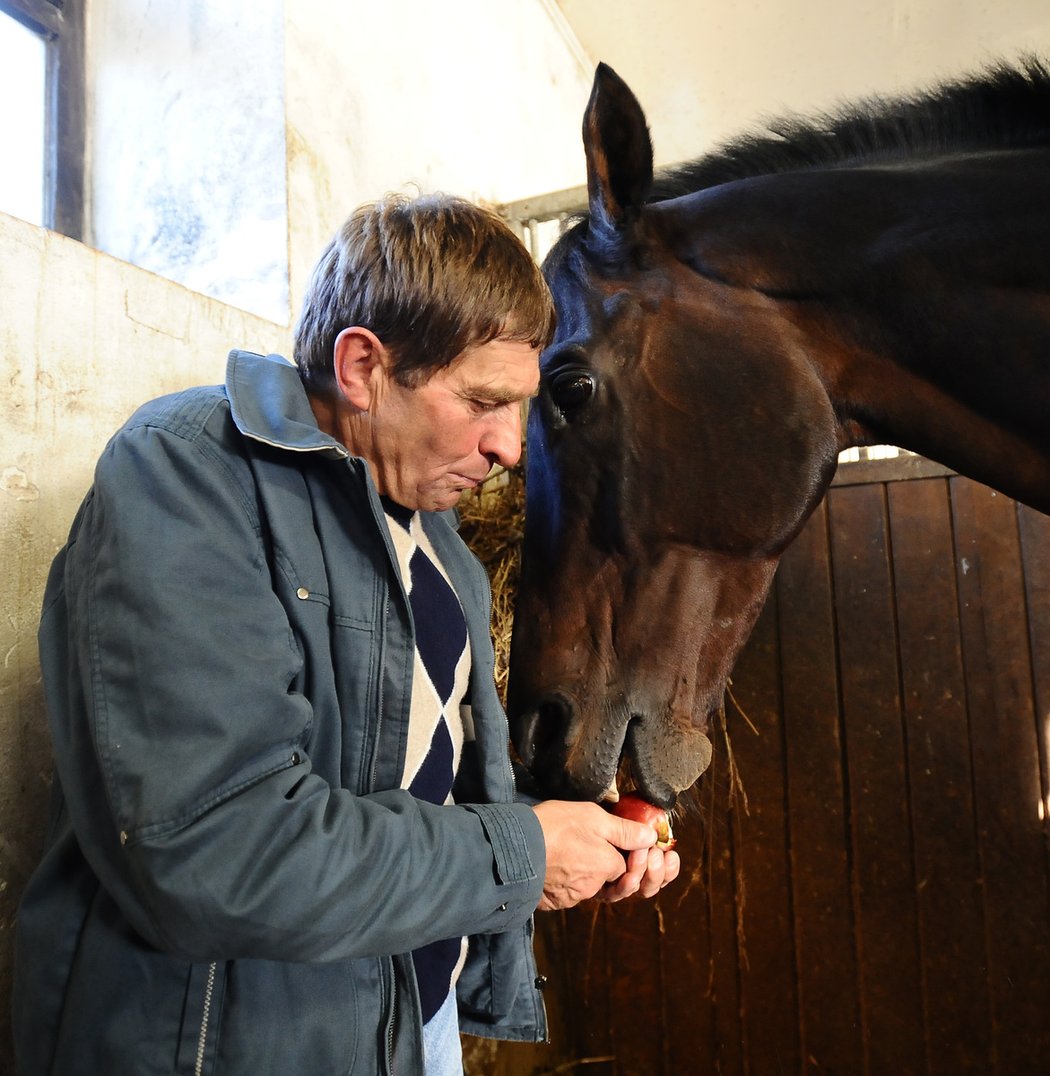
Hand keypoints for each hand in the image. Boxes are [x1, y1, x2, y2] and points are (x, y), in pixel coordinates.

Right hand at [531, 800, 667, 910]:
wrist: (515, 846)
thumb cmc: (555, 826)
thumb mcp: (594, 817)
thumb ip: (624, 830)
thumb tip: (651, 838)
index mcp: (607, 867)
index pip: (631, 867)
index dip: (633, 856)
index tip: (628, 843)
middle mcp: (593, 886)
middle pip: (613, 881)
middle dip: (616, 869)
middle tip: (602, 848)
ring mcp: (573, 896)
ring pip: (591, 886)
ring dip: (590, 873)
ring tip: (579, 852)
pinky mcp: (555, 900)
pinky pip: (570, 892)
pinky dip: (571, 879)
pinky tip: (563, 861)